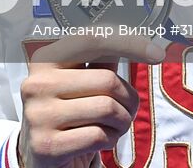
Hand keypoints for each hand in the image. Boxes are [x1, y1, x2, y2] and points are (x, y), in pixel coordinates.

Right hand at [17, 36, 164, 167]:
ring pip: (107, 108)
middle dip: (128, 100)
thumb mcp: (79, 84)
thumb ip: (99, 60)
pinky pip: (99, 136)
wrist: (43, 159)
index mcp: (44, 61)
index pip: (91, 41)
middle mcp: (36, 84)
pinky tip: (98, 142)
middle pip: (107, 80)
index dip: (127, 43)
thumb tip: (133, 36)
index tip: (156, 54)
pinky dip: (110, 140)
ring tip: (112, 127)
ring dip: (121, 122)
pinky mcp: (47, 145)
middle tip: (126, 111)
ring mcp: (39, 115)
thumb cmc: (68, 116)